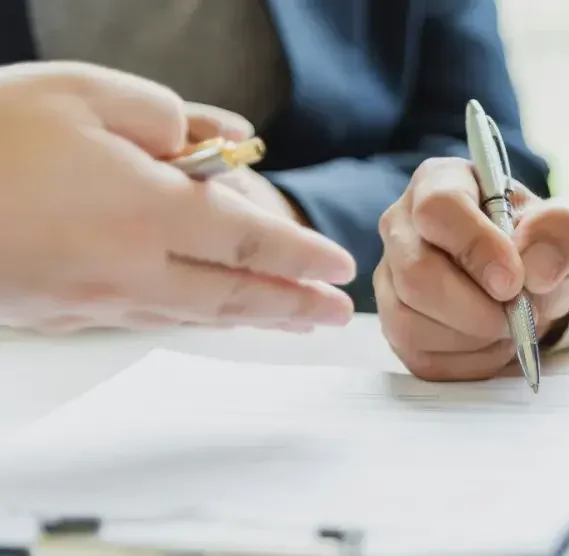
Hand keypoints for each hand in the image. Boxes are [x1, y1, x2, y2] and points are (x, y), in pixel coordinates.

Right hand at [0, 61, 354, 332]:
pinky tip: (211, 316)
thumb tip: (223, 141)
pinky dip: (195, 319)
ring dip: (253, 320)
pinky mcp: (65, 312)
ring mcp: (98, 299)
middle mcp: (132, 268)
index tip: (339, 269)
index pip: (251, 241)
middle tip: (335, 317)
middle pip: (235, 295)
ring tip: (293, 322)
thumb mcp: (84, 93)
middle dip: (293, 307)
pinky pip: (150, 319)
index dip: (302, 257)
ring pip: (196, 314)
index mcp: (147, 212)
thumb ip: (166, 116)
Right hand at [375, 157, 568, 380]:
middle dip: (476, 308)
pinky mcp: (394, 325)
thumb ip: (561, 232)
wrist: (530, 285)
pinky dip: (467, 360)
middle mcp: (401, 226)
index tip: (513, 281)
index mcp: (439, 183)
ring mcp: (390, 278)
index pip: (438, 209)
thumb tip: (536, 268)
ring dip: (474, 336)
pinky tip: (490, 341)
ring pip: (411, 321)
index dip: (476, 248)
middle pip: (416, 273)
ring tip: (507, 323)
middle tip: (519, 313)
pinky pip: (420, 355)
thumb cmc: (537, 246)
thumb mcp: (566, 229)